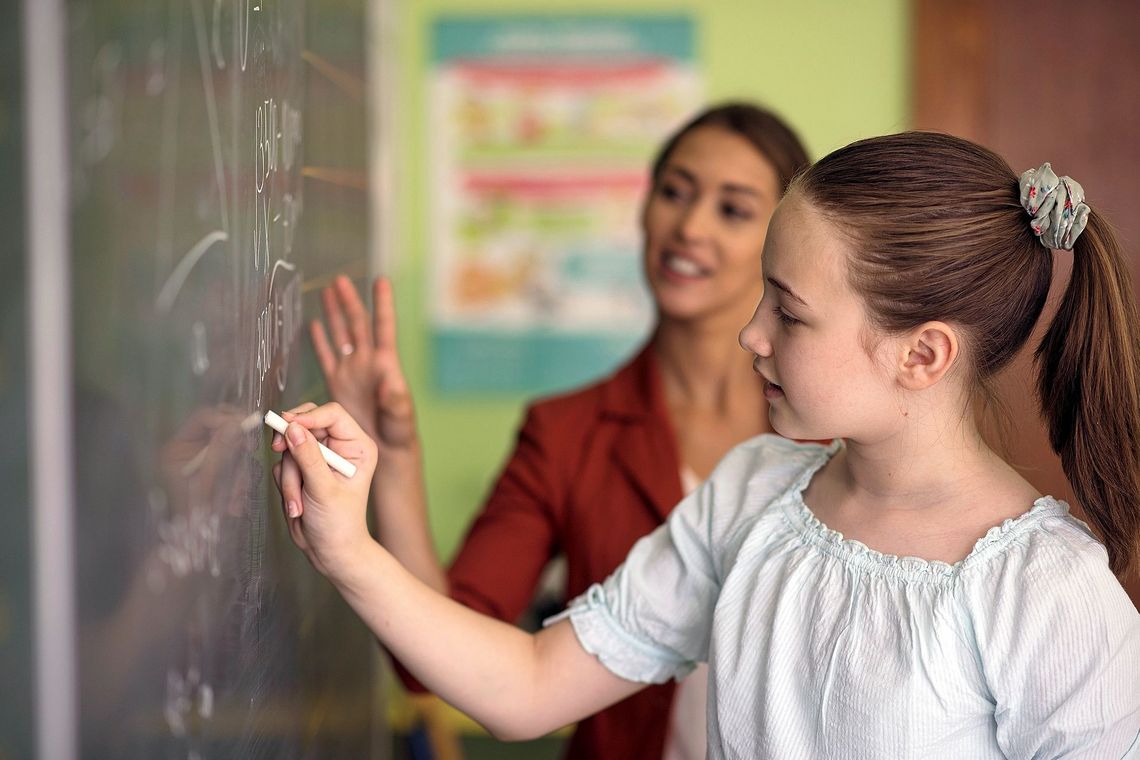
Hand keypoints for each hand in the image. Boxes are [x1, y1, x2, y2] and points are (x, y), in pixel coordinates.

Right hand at [270, 402, 377, 578]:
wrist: (330, 550)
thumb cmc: (339, 523)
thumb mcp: (324, 489)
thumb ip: (308, 457)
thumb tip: (293, 427)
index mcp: (358, 445)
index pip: (332, 414)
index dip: (308, 416)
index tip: (287, 425)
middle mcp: (340, 446)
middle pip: (306, 422)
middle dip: (291, 441)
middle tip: (277, 448)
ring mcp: (319, 456)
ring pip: (290, 446)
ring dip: (289, 476)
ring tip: (299, 503)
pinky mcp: (302, 468)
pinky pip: (282, 463)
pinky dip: (284, 484)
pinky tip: (297, 505)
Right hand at [310, 275, 415, 451]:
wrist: (385, 451)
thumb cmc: (398, 434)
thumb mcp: (400, 418)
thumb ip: (395, 400)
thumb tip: (388, 381)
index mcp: (385, 365)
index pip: (383, 328)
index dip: (382, 304)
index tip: (381, 281)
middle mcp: (367, 363)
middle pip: (357, 325)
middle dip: (349, 302)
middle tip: (340, 280)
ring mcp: (352, 372)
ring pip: (340, 336)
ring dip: (334, 314)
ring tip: (328, 291)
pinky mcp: (337, 385)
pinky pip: (326, 357)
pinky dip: (320, 341)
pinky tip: (315, 324)